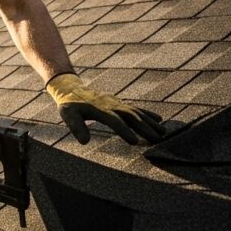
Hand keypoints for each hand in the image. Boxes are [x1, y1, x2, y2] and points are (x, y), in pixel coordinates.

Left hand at [46, 73, 165, 143]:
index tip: (134, 141)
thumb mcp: (67, 114)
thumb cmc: (69, 104)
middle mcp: (111, 105)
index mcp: (99, 109)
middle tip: (157, 139)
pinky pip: (135, 108)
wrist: (71, 88)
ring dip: (150, 122)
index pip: (114, 121)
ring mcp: (116, 103)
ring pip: (136, 112)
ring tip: (163, 132)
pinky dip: (148, 114)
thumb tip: (84, 141)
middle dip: (144, 127)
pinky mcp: (119, 103)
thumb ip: (75, 126)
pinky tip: (159, 120)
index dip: (124, 130)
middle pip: (130, 116)